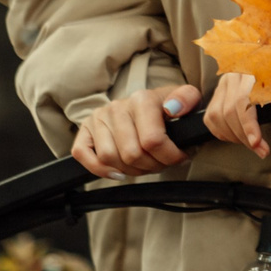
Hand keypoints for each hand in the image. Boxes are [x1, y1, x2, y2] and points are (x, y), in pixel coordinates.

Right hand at [70, 82, 201, 179]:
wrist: (148, 106)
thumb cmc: (169, 109)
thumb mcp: (187, 99)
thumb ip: (188, 98)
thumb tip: (172, 108)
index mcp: (142, 99)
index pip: (153, 141)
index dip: (169, 157)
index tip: (179, 158)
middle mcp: (117, 106)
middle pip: (131, 154)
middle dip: (151, 166)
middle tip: (161, 163)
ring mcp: (99, 118)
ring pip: (109, 158)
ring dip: (130, 170)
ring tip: (144, 164)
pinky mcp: (85, 130)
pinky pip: (81, 154)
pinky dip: (100, 169)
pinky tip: (118, 171)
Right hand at [202, 73, 268, 157]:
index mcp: (252, 70)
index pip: (243, 101)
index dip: (248, 124)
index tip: (256, 143)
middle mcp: (234, 75)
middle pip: (229, 111)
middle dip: (244, 136)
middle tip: (261, 151)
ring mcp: (223, 84)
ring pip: (217, 116)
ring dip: (234, 136)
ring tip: (252, 144)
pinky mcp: (217, 93)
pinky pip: (211, 118)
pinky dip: (222, 132)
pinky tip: (238, 138)